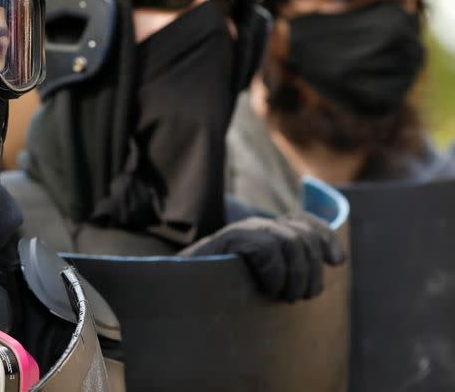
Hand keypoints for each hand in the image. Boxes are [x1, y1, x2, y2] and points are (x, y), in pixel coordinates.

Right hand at [184, 213, 346, 301]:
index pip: (306, 222)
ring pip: (290, 243)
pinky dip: (275, 273)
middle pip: (303, 237)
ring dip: (297, 276)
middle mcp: (257, 226)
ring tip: (287, 297)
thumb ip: (286, 271)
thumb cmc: (223, 291)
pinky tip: (269, 289)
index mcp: (267, 231)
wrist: (181, 290)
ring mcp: (242, 230)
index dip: (326, 237)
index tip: (337, 262)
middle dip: (311, 270)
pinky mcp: (228, 239)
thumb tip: (324, 272)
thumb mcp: (261, 281)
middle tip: (303, 296)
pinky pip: (267, 250)